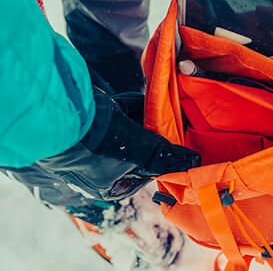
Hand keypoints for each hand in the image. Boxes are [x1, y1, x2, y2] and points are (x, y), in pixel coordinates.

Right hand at [38, 88, 199, 200]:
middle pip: (142, 150)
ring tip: (165, 109)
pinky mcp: (95, 120)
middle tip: (176, 124)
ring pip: (134, 130)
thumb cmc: (101, 146)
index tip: (182, 146)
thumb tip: (194, 163)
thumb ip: (169, 158)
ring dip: (149, 119)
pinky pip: (124, 114)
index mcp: (110, 185)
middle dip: (157, 135)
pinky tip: (149, 99)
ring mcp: (98, 142)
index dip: (165, 160)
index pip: (148, 175)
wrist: (64, 115)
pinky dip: (135, 107)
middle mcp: (102, 167)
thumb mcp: (143, 153)